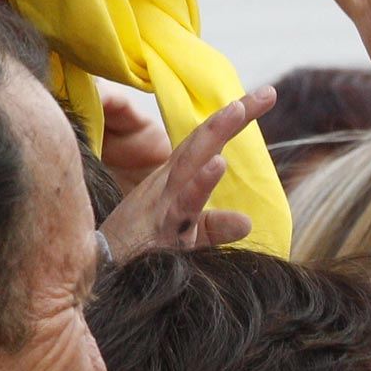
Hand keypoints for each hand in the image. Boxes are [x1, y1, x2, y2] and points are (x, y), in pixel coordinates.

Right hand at [98, 87, 274, 260]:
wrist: (102, 278)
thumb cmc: (138, 252)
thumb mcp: (183, 237)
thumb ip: (215, 227)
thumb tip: (247, 222)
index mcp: (174, 181)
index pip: (207, 142)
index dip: (234, 118)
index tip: (267, 94)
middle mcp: (168, 184)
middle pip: (203, 142)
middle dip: (234, 114)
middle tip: (267, 92)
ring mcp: (163, 203)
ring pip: (190, 163)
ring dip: (214, 135)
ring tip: (238, 110)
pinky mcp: (159, 227)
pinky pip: (182, 203)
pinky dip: (199, 183)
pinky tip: (217, 164)